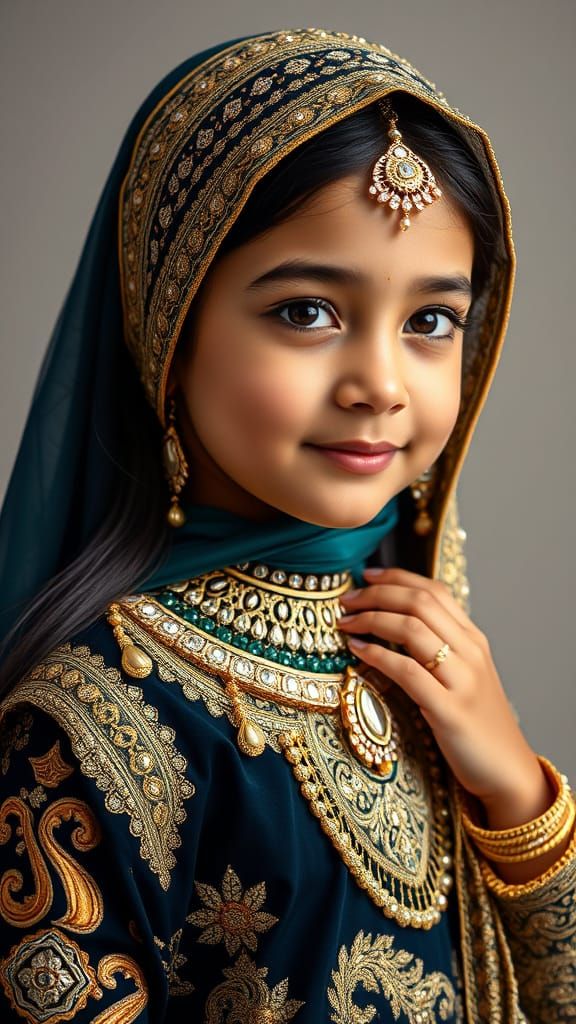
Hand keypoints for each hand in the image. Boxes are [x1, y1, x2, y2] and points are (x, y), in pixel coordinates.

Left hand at [339, 567, 549, 823]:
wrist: (506, 769)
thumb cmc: (476, 721)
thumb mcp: (464, 674)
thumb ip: (440, 645)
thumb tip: (396, 618)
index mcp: (473, 638)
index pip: (434, 590)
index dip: (396, 577)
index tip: (365, 576)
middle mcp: (470, 652)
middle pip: (419, 602)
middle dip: (376, 595)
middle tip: (347, 602)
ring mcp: (462, 680)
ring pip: (413, 629)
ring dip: (371, 620)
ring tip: (346, 624)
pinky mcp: (449, 710)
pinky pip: (408, 671)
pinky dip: (378, 655)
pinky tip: (358, 651)